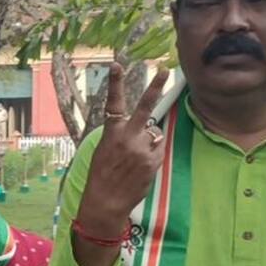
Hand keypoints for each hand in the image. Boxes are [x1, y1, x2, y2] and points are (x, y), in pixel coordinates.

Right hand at [78, 64, 171, 234]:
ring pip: (154, 134)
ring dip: (149, 141)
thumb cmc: (101, 176)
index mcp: (111, 132)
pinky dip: (152, 154)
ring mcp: (142, 148)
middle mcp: (127, 137)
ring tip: (135, 159)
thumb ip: (122, 135)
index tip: (117, 64)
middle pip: (145, 107)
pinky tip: (141, 166)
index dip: (116, 82)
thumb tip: (146, 129)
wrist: (106, 201)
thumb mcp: (104, 150)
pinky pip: (158, 149)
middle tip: (164, 70)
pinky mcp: (153, 160)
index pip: (113, 103)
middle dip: (155, 87)